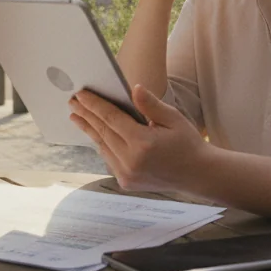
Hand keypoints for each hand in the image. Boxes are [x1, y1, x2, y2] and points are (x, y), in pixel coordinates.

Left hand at [69, 84, 208, 191]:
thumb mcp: (173, 119)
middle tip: (72, 102)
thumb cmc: (188, 144)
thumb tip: (133, 88)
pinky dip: (102, 145)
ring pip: (102, 147)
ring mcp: (127, 174)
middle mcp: (131, 161)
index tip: (80, 94)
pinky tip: (95, 134)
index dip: (94, 105)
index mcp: (142, 143)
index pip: (111, 119)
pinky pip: (109, 159)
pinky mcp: (127, 182)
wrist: (198, 175)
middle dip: (86, 115)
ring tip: (77, 116)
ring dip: (90, 130)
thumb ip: (150, 104)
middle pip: (102, 132)